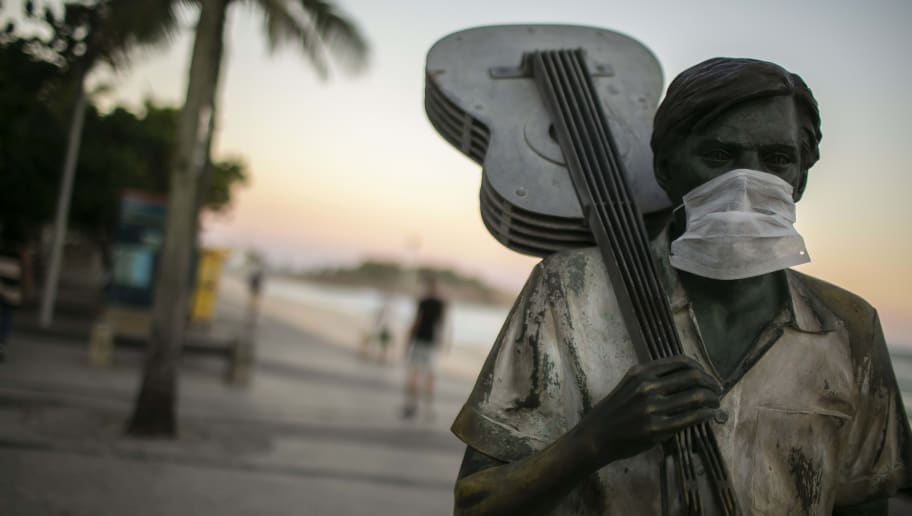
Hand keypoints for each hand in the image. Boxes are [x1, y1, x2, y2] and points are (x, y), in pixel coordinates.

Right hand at [577, 355, 721, 467]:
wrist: (597, 436)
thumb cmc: (615, 410)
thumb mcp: (630, 384)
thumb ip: (654, 378)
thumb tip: (689, 376)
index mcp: (641, 372)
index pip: (681, 362)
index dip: (701, 368)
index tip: (707, 376)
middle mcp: (648, 386)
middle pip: (693, 377)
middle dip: (711, 383)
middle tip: (717, 391)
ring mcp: (653, 408)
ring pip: (696, 396)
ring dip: (713, 399)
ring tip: (716, 403)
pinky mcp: (658, 429)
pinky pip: (692, 417)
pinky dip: (707, 414)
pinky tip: (711, 415)